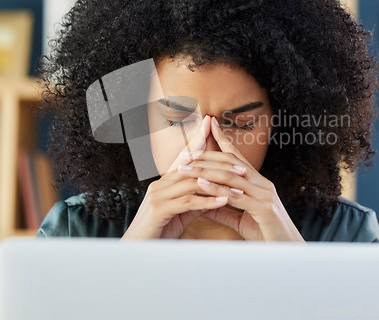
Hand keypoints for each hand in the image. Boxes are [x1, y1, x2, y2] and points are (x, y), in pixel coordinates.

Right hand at [121, 115, 228, 239]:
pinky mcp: (159, 209)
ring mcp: (158, 195)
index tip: (212, 129)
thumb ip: (195, 201)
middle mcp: (160, 185)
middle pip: (193, 168)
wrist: (136, 250)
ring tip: (240, 186)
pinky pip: (187, 202)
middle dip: (218, 165)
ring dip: (218, 185)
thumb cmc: (158, 232)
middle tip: (242, 167)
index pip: (186, 160)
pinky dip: (208, 201)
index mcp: (164, 183)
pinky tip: (224, 201)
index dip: (198, 143)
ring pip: (193, 183)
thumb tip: (215, 194)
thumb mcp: (180, 214)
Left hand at [176, 116, 304, 241]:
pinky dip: (216, 189)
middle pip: (231, 162)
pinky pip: (236, 196)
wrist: (287, 252)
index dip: (222, 139)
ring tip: (185, 168)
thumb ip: (222, 210)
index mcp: (258, 183)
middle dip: (207, 155)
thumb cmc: (265, 234)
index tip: (208, 125)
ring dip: (205, 170)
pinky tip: (201, 184)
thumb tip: (202, 204)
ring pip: (231, 176)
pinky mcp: (263, 209)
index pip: (237, 156)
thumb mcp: (240, 219)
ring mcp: (264, 194)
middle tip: (185, 153)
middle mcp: (262, 184)